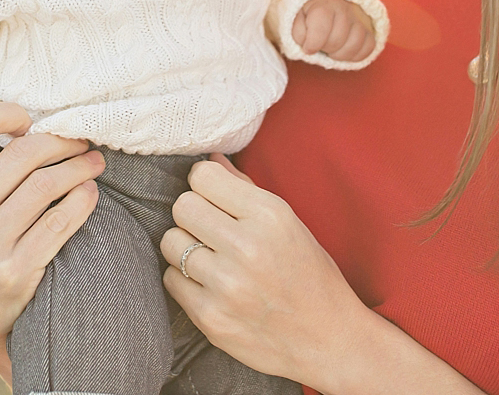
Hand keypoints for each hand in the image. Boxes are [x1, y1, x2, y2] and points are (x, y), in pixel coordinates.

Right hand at [0, 103, 103, 381]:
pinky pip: (60, 222)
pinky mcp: (15, 272)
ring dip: (80, 167)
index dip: (9, 112)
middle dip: (62, 140)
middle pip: (25, 152)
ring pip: (48, 184)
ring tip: (93, 163)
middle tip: (81, 141)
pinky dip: (82, 200)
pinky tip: (89, 193)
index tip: (30, 120)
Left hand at [163, 157, 486, 393]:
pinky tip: (210, 284)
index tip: (214, 197)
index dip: (205, 185)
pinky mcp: (211, 318)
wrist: (328, 340)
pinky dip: (185, 280)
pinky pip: (171, 279)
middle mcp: (247, 247)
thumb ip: (245, 188)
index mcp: (269, 216)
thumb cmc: (310, 275)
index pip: (202, 177)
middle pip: (182, 206)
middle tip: (210, 229)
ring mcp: (227, 286)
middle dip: (192, 214)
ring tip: (210, 257)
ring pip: (170, 241)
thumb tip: (209, 159)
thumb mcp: (289, 223)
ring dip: (184, 246)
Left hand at [293, 0, 375, 61]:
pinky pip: (368, 48)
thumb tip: (308, 46)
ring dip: (340, 54)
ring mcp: (359, 19)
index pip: (321, 29)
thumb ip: (298, 31)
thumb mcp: (297, 17)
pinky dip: (356, 55)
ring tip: (332, 49)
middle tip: (320, 44)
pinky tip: (344, 50)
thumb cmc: (310, 12)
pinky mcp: (370, 29)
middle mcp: (345, 9)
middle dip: (325, 48)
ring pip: (354, 46)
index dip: (312, 44)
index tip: (308, 48)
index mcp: (324, 5)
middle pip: (336, 41)